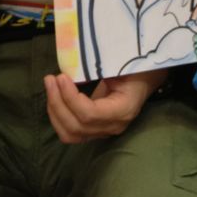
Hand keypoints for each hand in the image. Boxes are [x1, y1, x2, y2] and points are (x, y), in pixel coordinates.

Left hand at [44, 69, 166, 143]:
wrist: (146, 77)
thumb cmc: (136, 66)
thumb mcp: (121, 63)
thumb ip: (100, 67)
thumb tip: (73, 66)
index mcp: (124, 109)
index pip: (90, 114)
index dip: (71, 97)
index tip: (61, 76)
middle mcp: (113, 126)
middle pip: (77, 127)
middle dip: (58, 103)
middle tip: (50, 79)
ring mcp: (104, 130)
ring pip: (71, 134)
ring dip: (55, 111)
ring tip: (50, 86)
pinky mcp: (95, 128)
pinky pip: (71, 130)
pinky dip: (58, 115)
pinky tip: (54, 97)